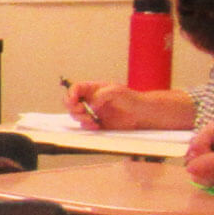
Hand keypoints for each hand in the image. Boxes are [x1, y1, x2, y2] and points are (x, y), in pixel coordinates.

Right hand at [61, 81, 184, 129]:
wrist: (142, 114)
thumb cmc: (132, 99)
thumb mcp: (116, 91)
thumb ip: (101, 95)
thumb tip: (90, 104)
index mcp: (94, 89)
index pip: (75, 88)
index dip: (71, 93)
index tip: (73, 100)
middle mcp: (91, 100)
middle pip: (71, 102)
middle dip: (72, 107)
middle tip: (81, 110)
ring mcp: (93, 112)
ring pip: (76, 115)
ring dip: (80, 118)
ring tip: (90, 120)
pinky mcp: (97, 123)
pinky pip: (85, 125)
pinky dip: (87, 126)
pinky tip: (95, 124)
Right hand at [184, 130, 213, 187]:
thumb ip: (207, 161)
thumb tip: (188, 168)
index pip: (198, 137)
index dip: (197, 147)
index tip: (201, 157)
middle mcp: (210, 142)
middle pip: (193, 152)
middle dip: (200, 164)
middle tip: (210, 171)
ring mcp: (210, 155)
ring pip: (194, 164)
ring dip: (202, 173)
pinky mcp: (210, 166)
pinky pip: (199, 172)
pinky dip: (204, 178)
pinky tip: (213, 181)